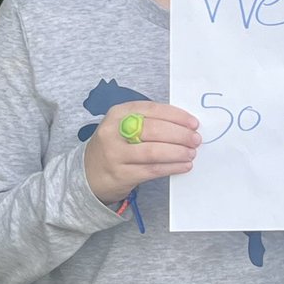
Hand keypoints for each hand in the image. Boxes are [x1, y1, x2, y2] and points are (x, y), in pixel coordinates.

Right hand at [84, 102, 200, 204]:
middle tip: (195, 139)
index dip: (176, 116)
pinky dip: (171, 167)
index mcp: (118, 113)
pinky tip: (183, 166)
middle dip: (180, 135)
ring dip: (178, 152)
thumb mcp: (124, 126)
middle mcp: (113, 132)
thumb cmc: (115, 146)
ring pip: (154, 152)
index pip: (152, 110)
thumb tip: (185, 125)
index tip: (193, 123)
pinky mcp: (120, 174)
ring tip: (192, 153)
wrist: (88, 174)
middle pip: (154, 130)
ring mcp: (115, 154)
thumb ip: (149, 122)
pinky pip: (152, 170)